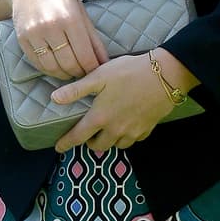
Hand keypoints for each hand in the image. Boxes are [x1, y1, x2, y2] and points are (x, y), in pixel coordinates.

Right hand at [0, 0, 108, 79]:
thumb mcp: (81, 12)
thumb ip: (93, 39)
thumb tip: (104, 62)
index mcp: (70, 19)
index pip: (85, 56)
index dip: (92, 68)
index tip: (95, 71)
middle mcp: (51, 28)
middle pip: (69, 64)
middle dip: (79, 72)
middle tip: (83, 72)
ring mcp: (35, 34)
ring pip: (52, 67)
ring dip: (64, 74)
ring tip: (70, 70)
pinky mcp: (23, 39)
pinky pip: (38, 63)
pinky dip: (49, 69)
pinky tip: (56, 66)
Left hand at [52, 54, 178, 153]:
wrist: (164, 75)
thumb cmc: (129, 72)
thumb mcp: (99, 76)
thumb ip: (76, 90)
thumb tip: (54, 98)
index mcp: (100, 117)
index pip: (78, 136)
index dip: (66, 143)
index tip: (59, 148)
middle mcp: (115, 129)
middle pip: (99, 147)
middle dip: (91, 143)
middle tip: (89, 135)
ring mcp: (133, 132)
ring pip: (117, 145)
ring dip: (109, 141)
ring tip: (108, 130)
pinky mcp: (147, 129)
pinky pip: (134, 140)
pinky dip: (127, 136)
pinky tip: (127, 126)